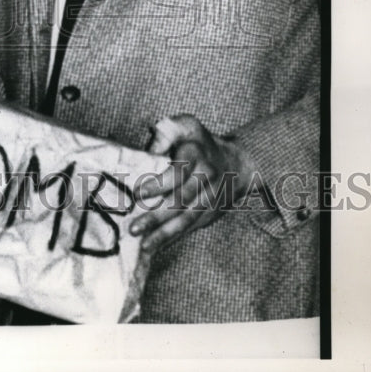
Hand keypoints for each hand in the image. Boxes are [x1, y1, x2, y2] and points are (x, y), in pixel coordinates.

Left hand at [129, 114, 255, 253]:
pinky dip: (174, 237)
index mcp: (197, 154)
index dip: (159, 184)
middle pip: (181, 200)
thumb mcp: (186, 125)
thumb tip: (151, 148)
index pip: (179, 172)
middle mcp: (206, 179)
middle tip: (134, 227)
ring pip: (187, 219)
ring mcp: (210, 199)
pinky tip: (157, 246)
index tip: (138, 194)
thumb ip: (167, 131)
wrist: (237, 163)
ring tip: (143, 245)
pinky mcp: (211, 214)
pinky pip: (191, 227)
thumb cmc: (198, 141)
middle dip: (157, 216)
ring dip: (164, 233)